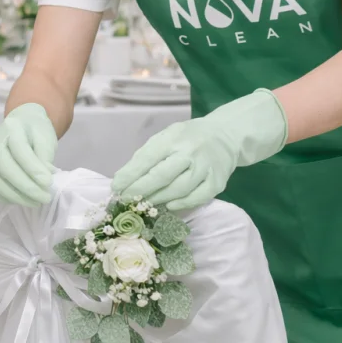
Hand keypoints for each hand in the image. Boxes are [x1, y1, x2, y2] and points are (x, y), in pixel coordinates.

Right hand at [0, 103, 57, 206]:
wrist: (22, 122)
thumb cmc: (36, 130)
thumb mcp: (47, 138)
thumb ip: (46, 158)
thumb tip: (43, 181)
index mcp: (12, 127)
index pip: (20, 151)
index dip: (33, 170)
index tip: (48, 183)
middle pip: (4, 168)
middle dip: (26, 188)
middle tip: (44, 198)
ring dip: (14, 196)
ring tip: (34, 202)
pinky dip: (2, 197)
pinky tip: (19, 199)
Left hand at [111, 89, 287, 210]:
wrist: (225, 135)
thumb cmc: (187, 138)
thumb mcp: (166, 137)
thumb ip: (147, 155)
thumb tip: (123, 178)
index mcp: (173, 137)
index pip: (148, 158)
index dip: (130, 174)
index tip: (116, 187)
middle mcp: (190, 151)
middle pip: (162, 176)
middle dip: (140, 190)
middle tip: (126, 200)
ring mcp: (206, 167)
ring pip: (179, 189)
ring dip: (158, 199)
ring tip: (143, 204)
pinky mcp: (217, 182)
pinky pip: (198, 197)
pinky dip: (181, 204)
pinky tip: (169, 206)